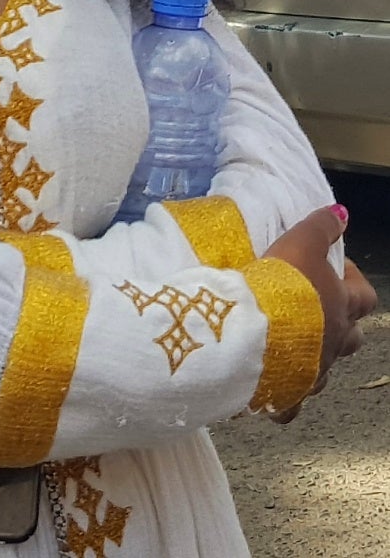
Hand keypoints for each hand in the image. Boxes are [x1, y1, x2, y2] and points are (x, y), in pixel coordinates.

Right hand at [263, 207, 365, 418]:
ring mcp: (313, 371)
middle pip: (352, 337)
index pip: (364, 295)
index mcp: (340, 308)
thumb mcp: (300, 243)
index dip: (352, 279)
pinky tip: (267, 383)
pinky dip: (282, 392)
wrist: (251, 330)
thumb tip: (342, 214)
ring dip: (311, 356)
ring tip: (285, 341)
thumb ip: (320, 228)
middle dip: (339, 323)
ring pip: (323, 368)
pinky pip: (290, 401)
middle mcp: (334, 343)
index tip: (330, 265)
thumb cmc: (281, 284)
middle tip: (310, 305)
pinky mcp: (286, 393)